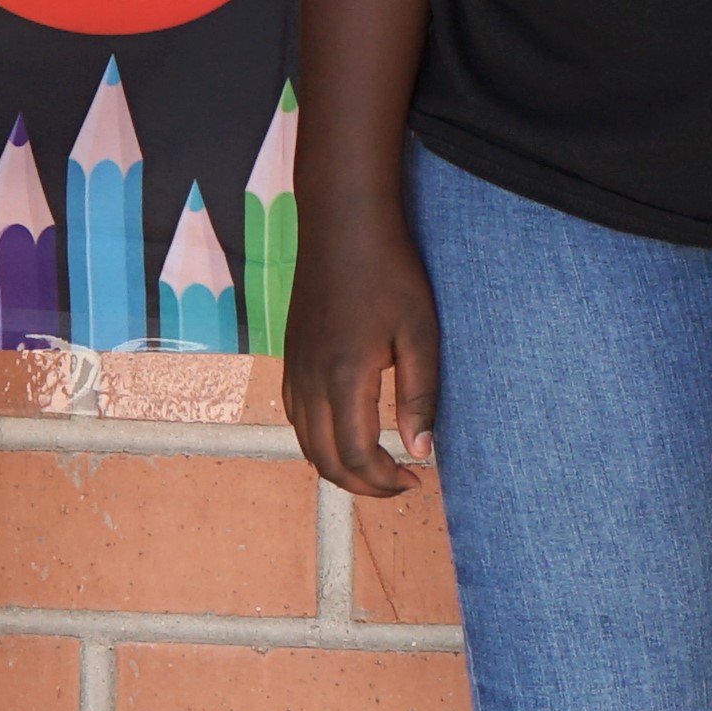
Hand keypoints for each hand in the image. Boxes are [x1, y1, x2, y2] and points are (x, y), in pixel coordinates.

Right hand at [283, 209, 441, 496]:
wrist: (342, 225)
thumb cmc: (389, 272)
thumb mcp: (420, 332)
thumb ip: (419, 394)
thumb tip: (421, 450)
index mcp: (344, 378)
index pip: (355, 456)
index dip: (383, 481)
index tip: (415, 481)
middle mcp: (310, 381)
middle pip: (325, 460)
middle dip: (362, 484)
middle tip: (399, 484)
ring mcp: (294, 370)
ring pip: (305, 444)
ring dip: (338, 466)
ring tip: (377, 468)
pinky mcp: (290, 358)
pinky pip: (296, 418)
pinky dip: (319, 442)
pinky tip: (346, 434)